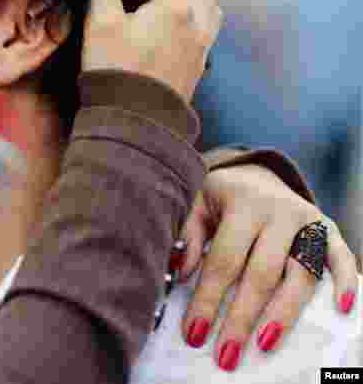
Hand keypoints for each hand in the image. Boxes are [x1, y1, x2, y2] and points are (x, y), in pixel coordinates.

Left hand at [175, 164, 357, 370]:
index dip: (208, 299)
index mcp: (242, 204)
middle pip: (261, 274)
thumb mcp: (195, 205)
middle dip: (242, 318)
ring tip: (264, 345)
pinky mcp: (328, 228)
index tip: (195, 333)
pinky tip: (339, 309)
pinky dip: (345, 281)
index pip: (224, 260)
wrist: (255, 172)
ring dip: (283, 314)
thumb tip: (181, 273)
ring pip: (300, 274)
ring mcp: (307, 220)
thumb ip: (187, 236)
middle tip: (226, 353)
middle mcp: (278, 211)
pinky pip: (340, 257)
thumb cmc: (219, 197)